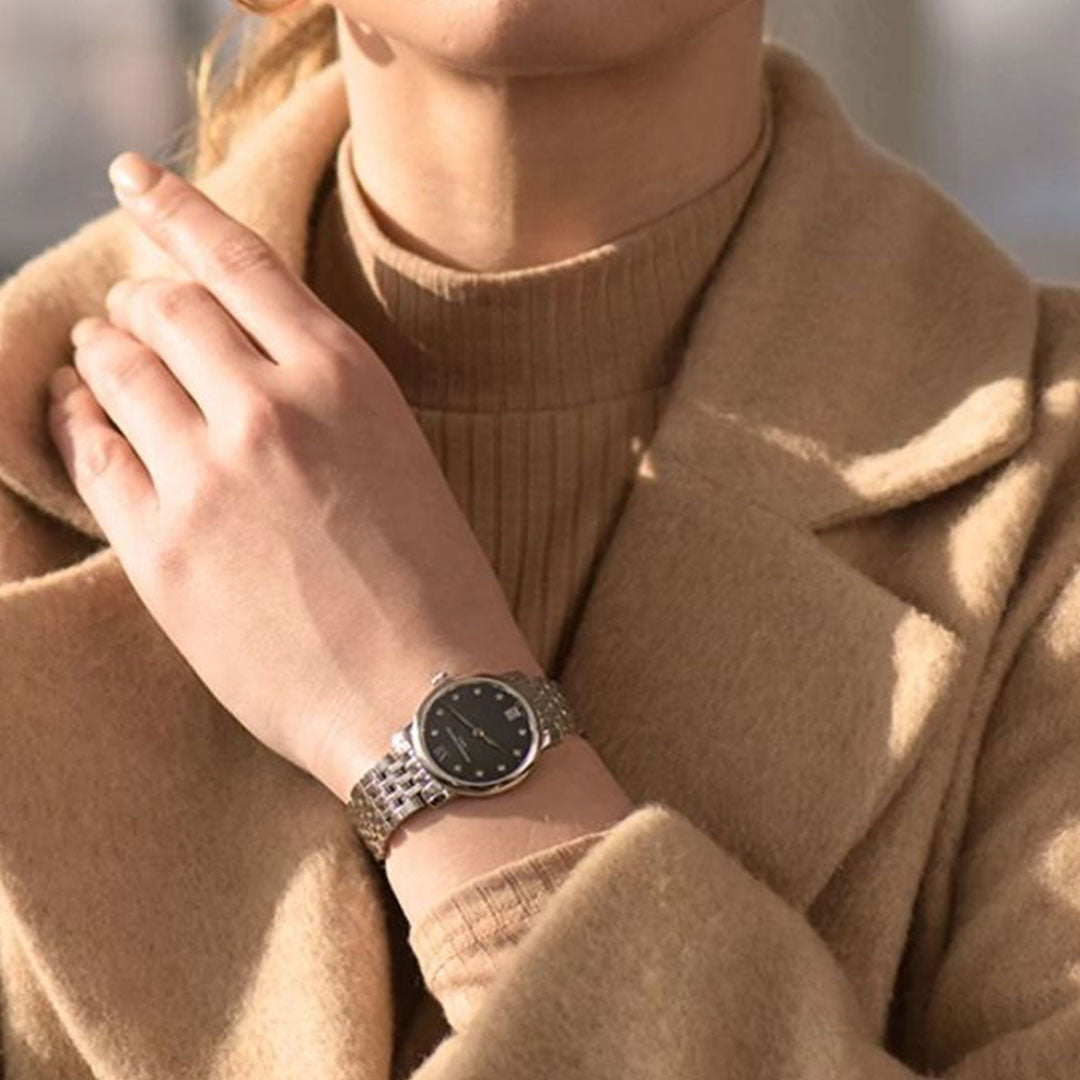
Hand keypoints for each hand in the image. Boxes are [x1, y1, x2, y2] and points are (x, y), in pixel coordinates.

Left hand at [45, 151, 540, 802]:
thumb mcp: (398, 458)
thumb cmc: (435, 586)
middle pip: (162, 308)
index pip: (237, 259)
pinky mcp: (162, 549)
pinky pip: (91, 454)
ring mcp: (207, 476)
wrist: (429, 700)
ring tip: (97, 359)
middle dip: (139, 302)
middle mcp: (269, 406)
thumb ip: (319, 400)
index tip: (132, 175)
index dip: (175, 206)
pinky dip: (77, 423)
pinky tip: (82, 419)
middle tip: (131, 314)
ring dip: (99, 353)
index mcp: (344, 376)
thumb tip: (236, 365)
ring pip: (114, 370)